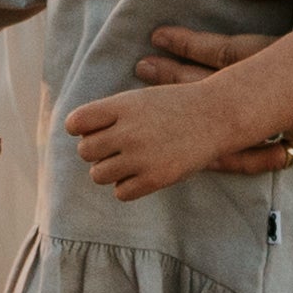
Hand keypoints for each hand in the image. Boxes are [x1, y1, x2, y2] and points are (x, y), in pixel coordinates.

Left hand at [63, 84, 252, 202]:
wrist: (216, 116)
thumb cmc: (175, 106)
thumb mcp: (140, 99)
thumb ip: (110, 114)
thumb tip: (78, 135)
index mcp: (122, 106)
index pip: (76, 123)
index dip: (80, 129)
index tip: (94, 130)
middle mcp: (128, 131)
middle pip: (84, 151)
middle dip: (97, 151)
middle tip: (116, 147)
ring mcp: (142, 157)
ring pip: (98, 175)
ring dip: (108, 171)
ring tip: (127, 162)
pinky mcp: (156, 179)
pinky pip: (120, 193)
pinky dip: (126, 187)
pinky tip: (140, 175)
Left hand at [130, 0, 292, 172]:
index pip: (233, 53)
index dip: (193, 46)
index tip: (157, 36)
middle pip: (229, 91)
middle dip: (182, 81)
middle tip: (142, 68)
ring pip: (243, 126)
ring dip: (200, 117)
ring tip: (159, 106)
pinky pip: (268, 155)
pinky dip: (236, 157)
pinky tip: (207, 155)